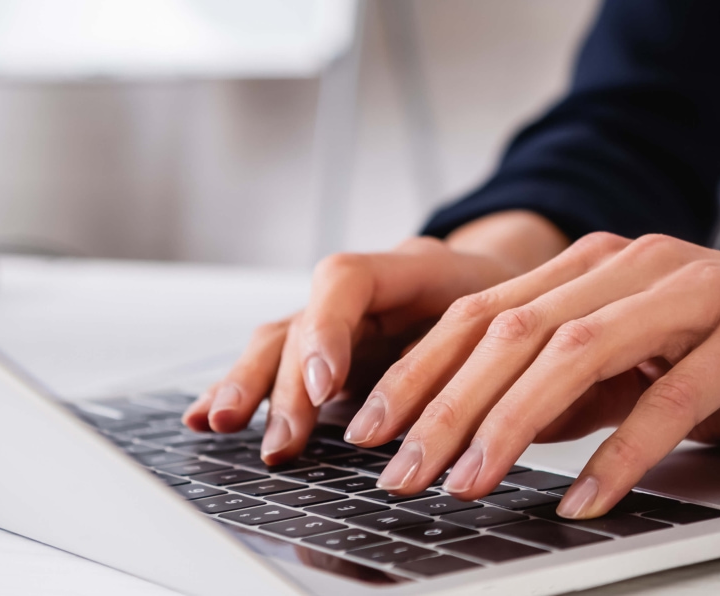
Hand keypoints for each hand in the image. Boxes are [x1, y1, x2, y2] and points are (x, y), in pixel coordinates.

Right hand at [179, 237, 517, 452]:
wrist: (510, 287)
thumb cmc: (515, 305)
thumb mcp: (513, 319)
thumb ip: (475, 357)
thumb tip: (444, 418)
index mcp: (409, 266)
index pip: (348, 280)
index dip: (329, 330)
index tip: (327, 387)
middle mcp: (362, 294)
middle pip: (303, 324)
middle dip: (287, 386)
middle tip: (283, 443)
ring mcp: (338, 323)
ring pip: (279, 345)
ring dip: (250, 388)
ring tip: (221, 425)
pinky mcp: (329, 356)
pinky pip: (277, 368)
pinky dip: (244, 390)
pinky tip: (205, 418)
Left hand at [349, 233, 719, 518]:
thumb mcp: (651, 359)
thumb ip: (582, 384)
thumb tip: (500, 429)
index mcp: (602, 262)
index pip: (484, 311)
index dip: (419, 371)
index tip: (370, 431)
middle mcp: (636, 262)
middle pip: (512, 330)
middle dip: (445, 406)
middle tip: (401, 471)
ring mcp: (692, 290)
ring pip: (574, 353)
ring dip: (510, 424)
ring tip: (469, 482)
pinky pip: (669, 395)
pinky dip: (620, 451)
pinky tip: (585, 497)